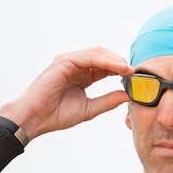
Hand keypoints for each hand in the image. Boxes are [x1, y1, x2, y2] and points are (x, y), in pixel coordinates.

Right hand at [0, 47, 133, 139]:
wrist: (35, 119)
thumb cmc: (56, 115)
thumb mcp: (90, 108)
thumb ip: (108, 101)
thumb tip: (128, 96)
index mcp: (82, 76)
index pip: (106, 68)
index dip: (122, 71)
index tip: (136, 79)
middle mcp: (76, 66)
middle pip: (104, 57)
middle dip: (121, 63)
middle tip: (135, 72)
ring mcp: (69, 61)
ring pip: (98, 54)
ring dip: (116, 60)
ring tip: (129, 69)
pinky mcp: (64, 61)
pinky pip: (89, 57)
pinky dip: (105, 61)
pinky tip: (117, 68)